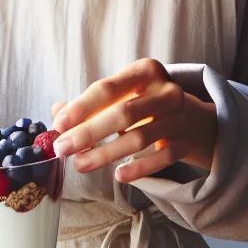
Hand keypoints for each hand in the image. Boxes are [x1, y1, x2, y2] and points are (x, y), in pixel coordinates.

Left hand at [50, 59, 217, 183]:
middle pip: (123, 113)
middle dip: (89, 133)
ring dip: (105, 154)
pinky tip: (119, 176)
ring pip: (139, 138)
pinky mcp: (185, 142)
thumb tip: (57, 113)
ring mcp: (179, 117)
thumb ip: (89, 104)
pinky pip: (161, 158)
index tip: (59, 124)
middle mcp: (167, 91)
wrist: (190, 118)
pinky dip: (139, 168)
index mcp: (145, 71)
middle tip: (62, 149)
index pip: (108, 88)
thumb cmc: (143, 103)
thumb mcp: (119, 95)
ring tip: (80, 164)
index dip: (82, 107)